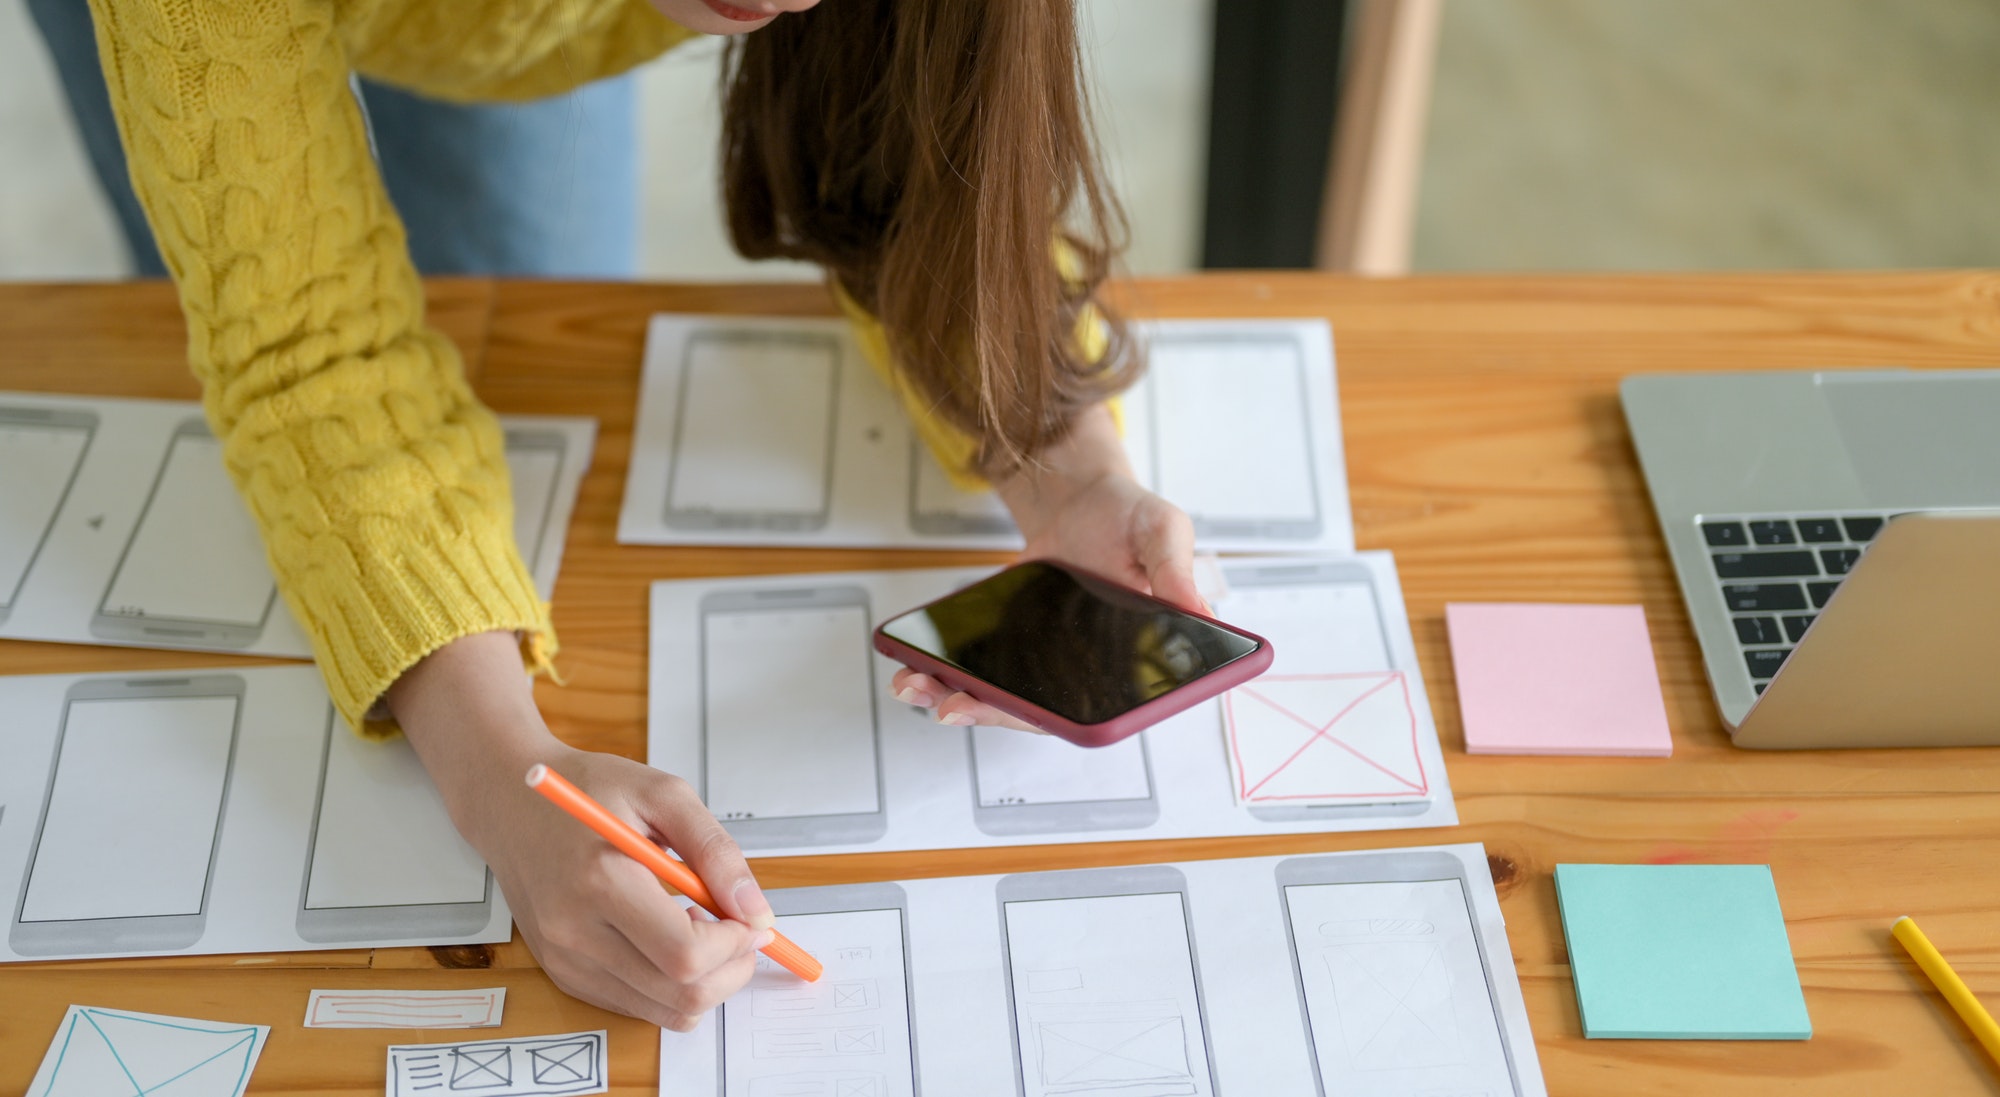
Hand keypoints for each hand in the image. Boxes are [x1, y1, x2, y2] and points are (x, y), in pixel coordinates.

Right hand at [389, 633, 773, 1030]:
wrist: (511, 802)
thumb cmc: (589, 790)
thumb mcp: (664, 795)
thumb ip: (716, 852)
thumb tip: (756, 911)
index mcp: (601, 883)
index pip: (685, 955)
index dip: (735, 945)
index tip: (752, 920)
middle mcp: (575, 933)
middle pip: (679, 995)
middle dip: (730, 970)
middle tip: (740, 931)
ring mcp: (565, 960)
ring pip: (663, 1011)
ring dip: (703, 981)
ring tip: (702, 928)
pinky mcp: (563, 973)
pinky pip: (636, 1005)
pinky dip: (669, 985)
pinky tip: (668, 937)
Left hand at [891, 403, 1204, 730]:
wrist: (1085, 499)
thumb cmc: (1131, 517)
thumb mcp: (1162, 529)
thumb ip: (1175, 569)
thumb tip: (1199, 613)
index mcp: (1138, 658)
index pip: (1103, 706)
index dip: (1061, 719)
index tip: (1023, 715)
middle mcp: (1093, 671)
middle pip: (1042, 711)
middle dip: (990, 713)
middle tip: (948, 706)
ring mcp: (1051, 663)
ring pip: (1006, 697)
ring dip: (959, 698)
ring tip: (916, 687)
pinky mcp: (1018, 648)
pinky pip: (986, 672)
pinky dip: (951, 673)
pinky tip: (917, 667)